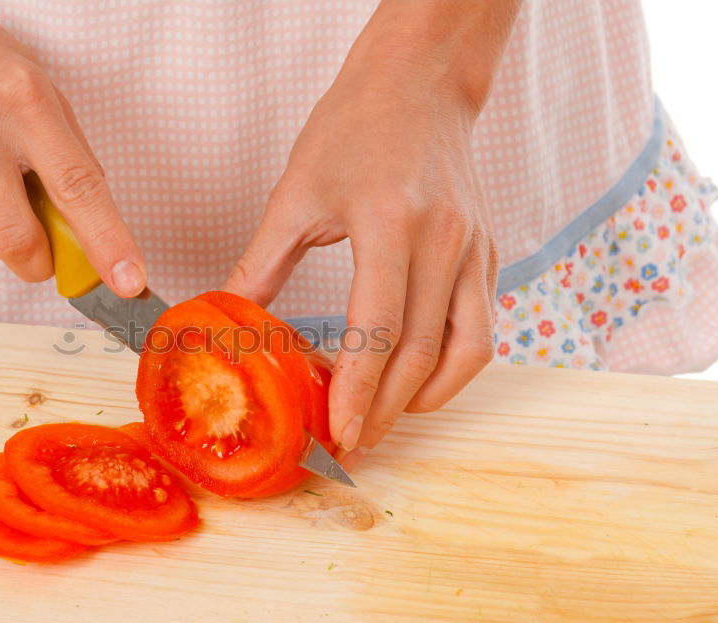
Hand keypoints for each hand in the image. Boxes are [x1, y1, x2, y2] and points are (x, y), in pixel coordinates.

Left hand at [225, 32, 500, 453]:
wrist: (420, 82)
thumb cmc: (355, 126)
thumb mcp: (296, 193)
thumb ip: (262, 264)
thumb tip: (229, 320)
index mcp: (389, 222)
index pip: (378, 330)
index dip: (359, 392)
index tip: (338, 435)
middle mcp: (444, 241)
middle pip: (423, 354)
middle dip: (388, 412)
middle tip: (353, 447)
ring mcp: (474, 249)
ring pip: (466, 351)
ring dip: (426, 399)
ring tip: (385, 421)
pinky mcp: (488, 253)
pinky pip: (481, 328)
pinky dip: (453, 367)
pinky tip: (418, 380)